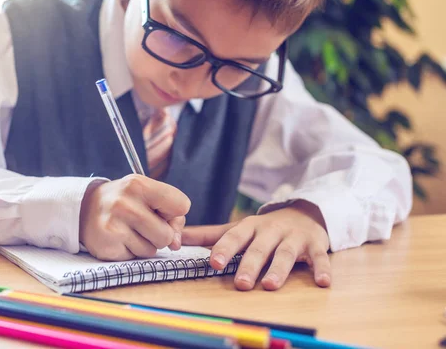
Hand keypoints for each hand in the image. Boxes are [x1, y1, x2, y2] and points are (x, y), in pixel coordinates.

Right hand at [79, 174, 190, 260]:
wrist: (83, 208)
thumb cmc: (124, 201)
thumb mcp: (147, 194)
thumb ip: (171, 216)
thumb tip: (176, 244)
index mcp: (138, 184)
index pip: (182, 205)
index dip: (175, 212)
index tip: (161, 209)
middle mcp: (125, 204)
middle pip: (167, 235)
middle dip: (160, 234)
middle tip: (143, 223)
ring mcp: (114, 226)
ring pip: (152, 250)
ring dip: (145, 244)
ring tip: (129, 230)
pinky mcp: (107, 246)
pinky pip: (135, 258)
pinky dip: (131, 251)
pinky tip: (119, 239)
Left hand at [182, 200, 330, 290]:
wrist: (305, 213)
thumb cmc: (264, 228)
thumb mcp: (238, 228)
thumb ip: (208, 235)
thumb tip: (176, 238)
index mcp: (250, 227)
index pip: (234, 237)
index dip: (224, 249)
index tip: (213, 263)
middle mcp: (270, 231)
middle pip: (258, 248)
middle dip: (249, 265)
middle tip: (241, 284)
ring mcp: (293, 238)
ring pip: (285, 254)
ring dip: (278, 269)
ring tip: (270, 285)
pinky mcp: (314, 245)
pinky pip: (319, 257)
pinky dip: (321, 269)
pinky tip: (323, 282)